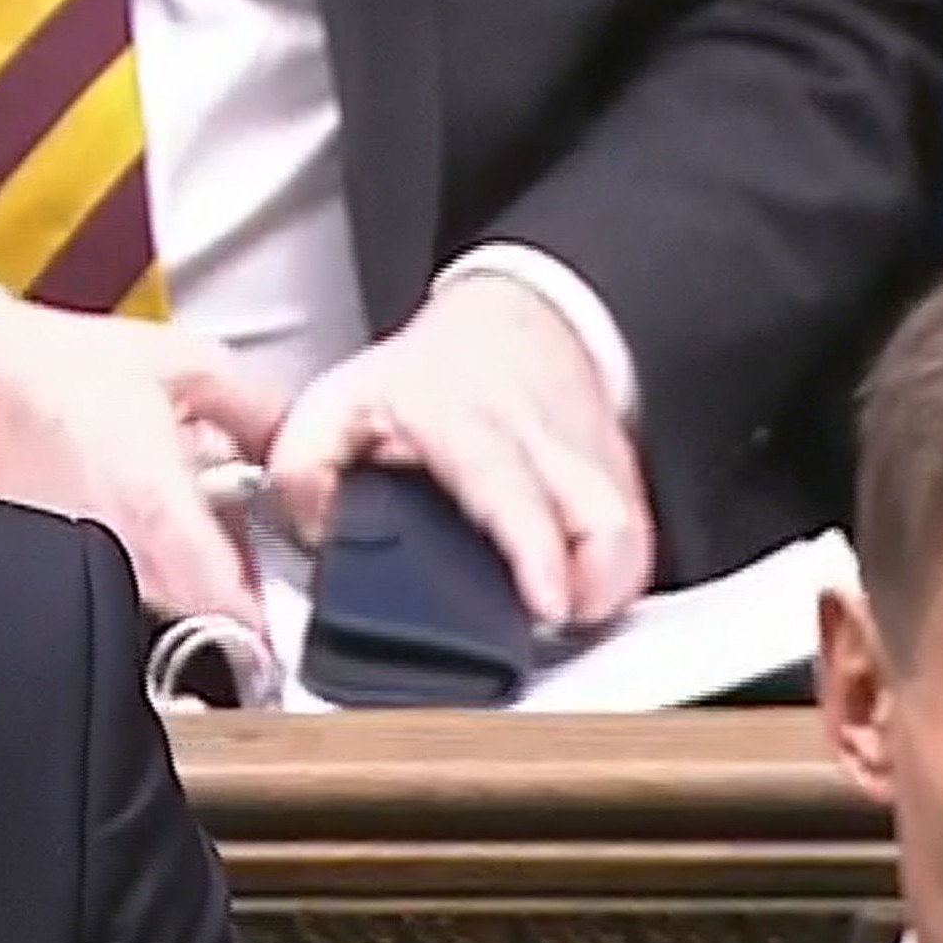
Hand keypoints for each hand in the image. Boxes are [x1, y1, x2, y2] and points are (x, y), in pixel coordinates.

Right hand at [0, 302, 288, 626]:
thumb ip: (262, 412)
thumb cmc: (52, 371)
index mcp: (156, 506)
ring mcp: (78, 576)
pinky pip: (111, 598)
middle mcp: (118, 557)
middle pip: (199, 622)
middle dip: (230, 601)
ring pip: (156, 617)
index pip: (230, 608)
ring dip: (183, 591)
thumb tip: (307, 449)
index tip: (284, 623)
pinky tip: (129, 532)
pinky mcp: (49, 583)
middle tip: (240, 558)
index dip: (266, 627)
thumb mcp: (183, 365)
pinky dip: (133, 577)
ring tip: (178, 532)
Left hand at [267, 274, 652, 631]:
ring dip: (610, 587)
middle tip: (559, 621)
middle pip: (603, 518)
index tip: (548, 602)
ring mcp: (592, 458)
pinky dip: (619, 573)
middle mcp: (545, 441)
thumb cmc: (424, 378)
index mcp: (471, 424)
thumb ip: (303, 470)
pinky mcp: (622, 475)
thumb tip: (315, 529)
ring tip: (570, 613)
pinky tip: (584, 592)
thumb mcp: (335, 405)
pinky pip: (639, 536)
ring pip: (632, 534)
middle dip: (595, 585)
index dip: (536, 552)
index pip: (512, 490)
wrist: (510, 321)